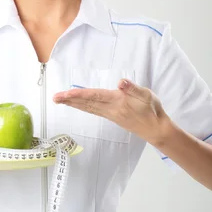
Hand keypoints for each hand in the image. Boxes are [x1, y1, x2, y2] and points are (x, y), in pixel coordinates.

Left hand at [53, 78, 170, 145]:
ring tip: (60, 100)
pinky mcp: (111, 116)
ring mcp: (109, 114)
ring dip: (73, 104)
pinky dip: (82, 107)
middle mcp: (110, 109)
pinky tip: (77, 105)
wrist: (155, 129)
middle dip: (70, 100)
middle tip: (55, 98)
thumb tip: (121, 82)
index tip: (66, 94)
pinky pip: (92, 110)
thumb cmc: (151, 110)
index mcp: (117, 101)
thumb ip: (133, 88)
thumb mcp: (146, 95)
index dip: (79, 94)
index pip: (94, 96)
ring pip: (88, 107)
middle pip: (86, 103)